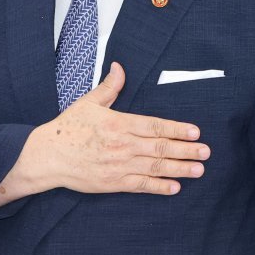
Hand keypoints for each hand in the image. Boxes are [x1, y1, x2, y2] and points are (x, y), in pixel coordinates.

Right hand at [29, 62, 209, 195]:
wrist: (49, 156)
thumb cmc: (68, 128)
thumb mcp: (88, 102)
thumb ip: (109, 87)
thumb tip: (120, 67)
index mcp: (119, 123)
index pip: (155, 126)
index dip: (177, 129)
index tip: (195, 131)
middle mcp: (123, 145)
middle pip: (160, 148)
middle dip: (186, 150)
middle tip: (206, 151)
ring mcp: (119, 166)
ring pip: (155, 168)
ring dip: (179, 169)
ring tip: (198, 169)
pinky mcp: (113, 183)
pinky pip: (141, 186)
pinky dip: (159, 187)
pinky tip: (175, 187)